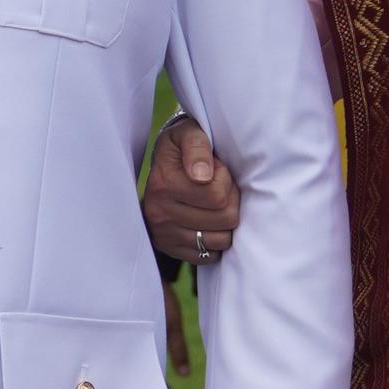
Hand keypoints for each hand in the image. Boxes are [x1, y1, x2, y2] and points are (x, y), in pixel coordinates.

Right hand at [142, 116, 245, 267]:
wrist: (163, 162)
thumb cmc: (182, 145)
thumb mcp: (189, 132)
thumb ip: (197, 146)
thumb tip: (202, 175)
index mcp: (163, 184)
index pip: (217, 196)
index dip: (227, 181)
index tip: (217, 170)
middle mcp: (158, 214)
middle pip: (224, 220)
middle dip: (230, 201)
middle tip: (219, 188)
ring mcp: (163, 235)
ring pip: (221, 240)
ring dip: (225, 222)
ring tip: (214, 204)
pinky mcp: (169, 249)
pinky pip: (209, 256)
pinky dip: (214, 241)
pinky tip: (208, 222)